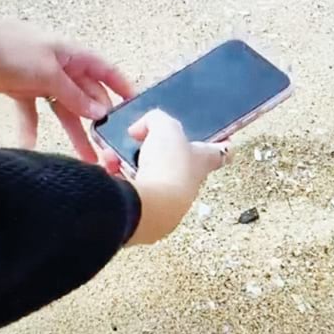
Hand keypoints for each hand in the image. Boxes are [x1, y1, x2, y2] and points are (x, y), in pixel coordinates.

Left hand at [0, 15, 133, 160]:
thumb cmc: (11, 50)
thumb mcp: (47, 74)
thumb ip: (74, 95)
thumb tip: (100, 112)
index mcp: (73, 57)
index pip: (106, 72)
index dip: (123, 88)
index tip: (136, 108)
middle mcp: (62, 69)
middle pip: (87, 97)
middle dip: (97, 122)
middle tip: (107, 149)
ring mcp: (42, 80)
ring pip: (64, 110)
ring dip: (73, 133)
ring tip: (85, 160)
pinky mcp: (21, 90)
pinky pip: (32, 113)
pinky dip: (31, 129)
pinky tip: (30, 147)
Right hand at [125, 110, 231, 244]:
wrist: (149, 208)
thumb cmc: (169, 168)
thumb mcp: (165, 127)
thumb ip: (156, 119)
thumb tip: (141, 129)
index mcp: (201, 162)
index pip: (220, 152)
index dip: (221, 144)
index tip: (226, 139)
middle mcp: (187, 184)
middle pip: (176, 164)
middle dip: (154, 152)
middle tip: (138, 141)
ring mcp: (166, 202)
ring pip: (147, 177)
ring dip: (128, 165)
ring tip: (112, 156)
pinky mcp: (144, 214)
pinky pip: (128, 191)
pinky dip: (116, 179)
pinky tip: (107, 170)